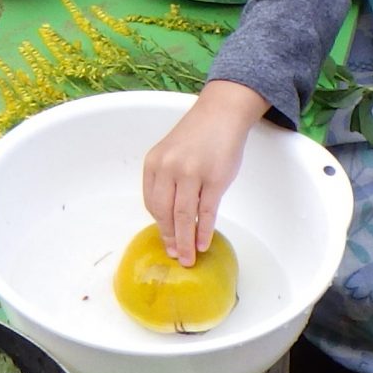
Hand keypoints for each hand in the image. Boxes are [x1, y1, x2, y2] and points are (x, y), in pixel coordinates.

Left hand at [142, 80, 268, 265]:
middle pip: (164, 213)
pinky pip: (206, 212)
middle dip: (170, 239)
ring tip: (189, 258)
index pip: (152, 203)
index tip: (165, 240)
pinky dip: (204, 231)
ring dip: (186, 241)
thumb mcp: (171, 154)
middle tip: (176, 257)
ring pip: (184, 216)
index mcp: (154, 163)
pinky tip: (203, 243)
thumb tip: (170, 217)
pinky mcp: (214, 179)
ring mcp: (191, 173)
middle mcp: (168, 168)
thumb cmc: (197, 136)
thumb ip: (167, 180)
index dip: (159, 225)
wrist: (220, 115)